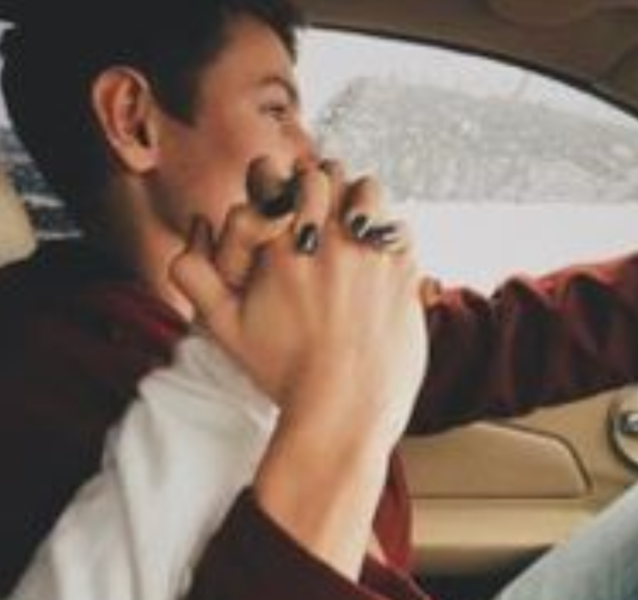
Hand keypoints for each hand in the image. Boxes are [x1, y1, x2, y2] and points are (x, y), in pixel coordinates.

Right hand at [171, 166, 427, 449]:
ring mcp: (369, 252)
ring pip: (366, 189)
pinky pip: (399, 226)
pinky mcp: (403, 269)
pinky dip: (387, 233)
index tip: (286, 204)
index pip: (276, 175)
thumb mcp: (225, 329)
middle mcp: (326, 240)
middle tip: (320, 213)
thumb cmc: (284, 372)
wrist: (344, 410)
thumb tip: (198, 223)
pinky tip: (376, 257)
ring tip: (351, 227)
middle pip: (324, 173)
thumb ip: (196, 275)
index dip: (279, 183)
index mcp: (279, 246)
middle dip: (319, 187)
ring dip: (357, 200)